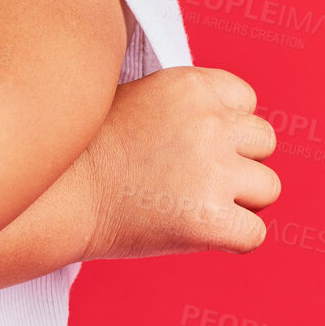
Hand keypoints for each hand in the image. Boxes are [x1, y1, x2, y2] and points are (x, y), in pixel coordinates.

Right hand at [78, 65, 280, 260]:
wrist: (55, 197)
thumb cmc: (86, 151)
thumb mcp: (136, 98)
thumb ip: (185, 106)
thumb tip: (229, 125)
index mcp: (189, 85)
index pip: (246, 100)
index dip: (224, 124)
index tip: (195, 142)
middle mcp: (207, 122)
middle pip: (264, 141)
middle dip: (238, 160)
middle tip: (195, 177)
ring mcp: (211, 171)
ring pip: (268, 188)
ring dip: (239, 200)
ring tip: (190, 203)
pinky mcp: (211, 219)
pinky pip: (255, 235)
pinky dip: (231, 240)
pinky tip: (192, 230)